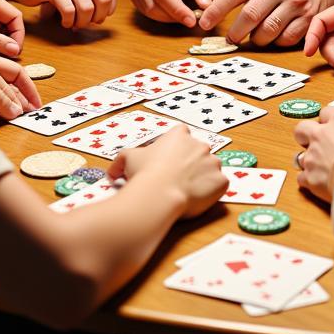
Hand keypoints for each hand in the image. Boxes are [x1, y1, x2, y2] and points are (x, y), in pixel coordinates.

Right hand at [5, 0, 117, 27]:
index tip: (99, 17)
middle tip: (85, 23)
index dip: (109, 9)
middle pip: (103, 0)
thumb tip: (104, 17)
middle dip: (97, 18)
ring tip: (73, 24)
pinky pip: (69, 11)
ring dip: (81, 22)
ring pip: (86, 8)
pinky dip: (68, 21)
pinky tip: (63, 22)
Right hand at [108, 126, 226, 217]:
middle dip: (191, 163)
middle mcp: (200, 145)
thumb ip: (121, 161)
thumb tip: (112, 173)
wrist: (159, 195)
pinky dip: (212, 191)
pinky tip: (199, 199)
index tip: (169, 161)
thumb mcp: (127, 159)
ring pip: (211, 168)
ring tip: (188, 191)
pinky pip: (220, 185)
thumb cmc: (144, 174)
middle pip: (198, 152)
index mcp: (180, 135)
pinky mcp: (221, 181)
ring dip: (203, 177)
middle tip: (178, 179)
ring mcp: (213, 163)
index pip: (182, 135)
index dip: (176, 148)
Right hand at [128, 0, 214, 26]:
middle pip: (153, 5)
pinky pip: (148, 11)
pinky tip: (176, 6)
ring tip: (186, 6)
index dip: (177, 9)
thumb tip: (204, 5)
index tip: (192, 21)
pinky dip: (164, 14)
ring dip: (170, 16)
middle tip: (195, 16)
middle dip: (175, 15)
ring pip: (150, 11)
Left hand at [199, 0, 333, 46]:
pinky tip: (276, 36)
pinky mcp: (311, 18)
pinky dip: (277, 42)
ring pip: (267, 32)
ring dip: (257, 39)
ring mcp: (296, 2)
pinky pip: (286, 39)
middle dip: (236, 32)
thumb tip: (218, 8)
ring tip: (255, 36)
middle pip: (249, 17)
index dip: (215, 11)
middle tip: (231, 38)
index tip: (205, 23)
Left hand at [293, 107, 333, 202]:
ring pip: (301, 155)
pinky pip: (302, 177)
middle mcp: (322, 134)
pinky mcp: (310, 177)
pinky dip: (308, 181)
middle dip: (306, 135)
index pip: (326, 113)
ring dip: (310, 161)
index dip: (329, 121)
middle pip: (302, 128)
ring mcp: (313, 156)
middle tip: (316, 143)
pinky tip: (319, 184)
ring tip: (322, 168)